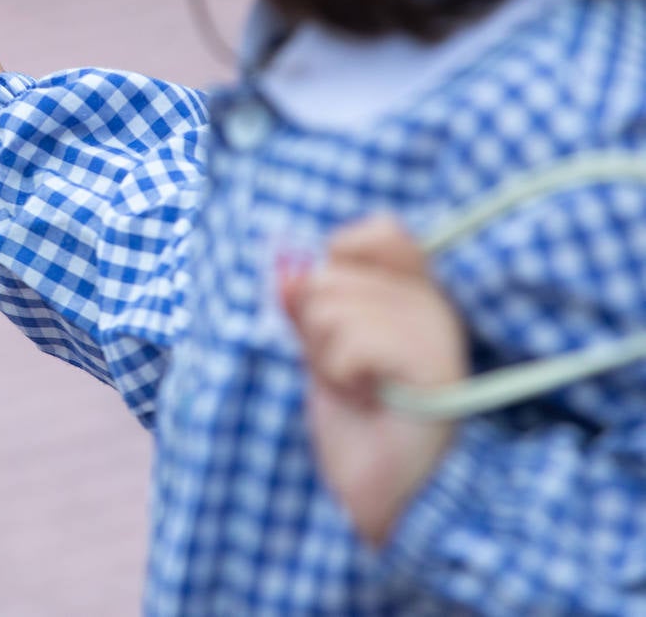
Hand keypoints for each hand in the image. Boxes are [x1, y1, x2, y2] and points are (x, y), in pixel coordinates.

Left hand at [280, 216, 468, 545]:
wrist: (382, 495)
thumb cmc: (354, 425)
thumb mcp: (321, 352)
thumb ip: (306, 305)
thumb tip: (287, 269)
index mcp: (416, 293)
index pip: (380, 231)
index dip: (338, 261)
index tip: (334, 316)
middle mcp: (435, 304)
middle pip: (331, 274)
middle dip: (314, 330)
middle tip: (345, 374)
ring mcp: (439, 332)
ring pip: (332, 307)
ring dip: (324, 358)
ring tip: (356, 391)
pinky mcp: (434, 364)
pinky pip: (351, 343)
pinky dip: (339, 377)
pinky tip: (366, 401)